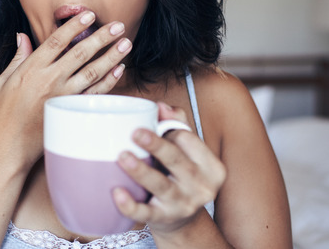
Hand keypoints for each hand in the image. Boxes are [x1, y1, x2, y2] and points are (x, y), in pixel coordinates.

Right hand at [0, 11, 131, 165]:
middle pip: (80, 52)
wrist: (9, 146)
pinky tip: (119, 70)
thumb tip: (22, 36)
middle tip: (119, 26)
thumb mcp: (4, 81)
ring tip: (126, 44)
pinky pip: (94, 94)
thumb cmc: (4, 114)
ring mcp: (62, 96)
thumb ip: (17, 57)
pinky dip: (108, 82)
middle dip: (102, 37)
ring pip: (92, 72)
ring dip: (111, 57)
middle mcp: (49, 79)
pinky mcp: (71, 112)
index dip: (75, 26)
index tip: (89, 15)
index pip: (57, 40)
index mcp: (32, 68)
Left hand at [113, 103, 225, 234]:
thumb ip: (177, 126)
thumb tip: (160, 106)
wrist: (183, 222)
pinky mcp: (164, 220)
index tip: (150, 124)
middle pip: (177, 161)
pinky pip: (146, 213)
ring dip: (141, 171)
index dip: (169, 131)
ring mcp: (183, 205)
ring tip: (122, 156)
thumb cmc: (182, 177)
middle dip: (157, 146)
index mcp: (211, 167)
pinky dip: (130, 205)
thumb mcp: (188, 153)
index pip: (189, 142)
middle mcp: (202, 187)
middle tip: (136, 133)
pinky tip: (117, 193)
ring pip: (161, 186)